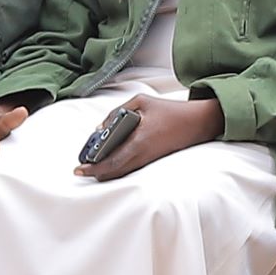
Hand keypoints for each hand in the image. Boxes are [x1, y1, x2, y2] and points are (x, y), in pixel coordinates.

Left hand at [81, 92, 222, 182]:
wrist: (196, 122)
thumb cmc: (169, 110)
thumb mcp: (141, 102)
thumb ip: (117, 112)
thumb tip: (100, 128)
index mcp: (138, 141)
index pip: (111, 161)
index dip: (93, 167)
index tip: (79, 169)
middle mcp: (142, 154)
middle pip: (114, 172)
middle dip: (96, 172)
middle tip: (82, 169)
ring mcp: (148, 159)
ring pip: (122, 172)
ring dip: (106, 171)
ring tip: (92, 166)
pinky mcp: (152, 160)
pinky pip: (130, 168)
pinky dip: (117, 167)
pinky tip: (110, 162)